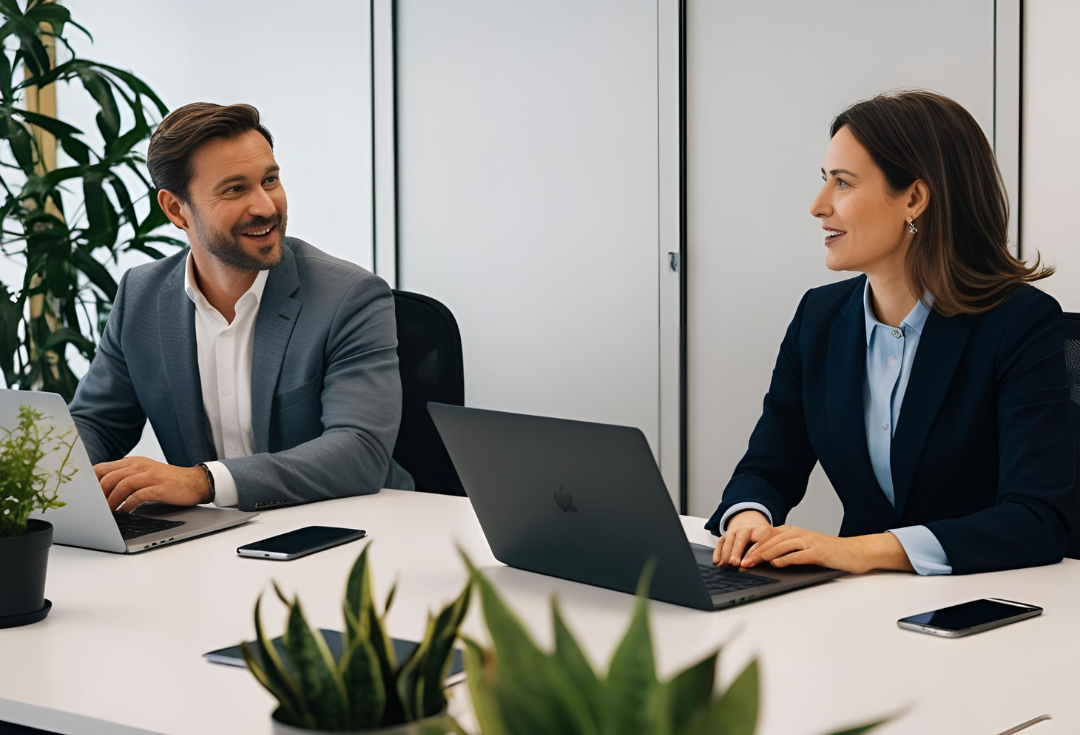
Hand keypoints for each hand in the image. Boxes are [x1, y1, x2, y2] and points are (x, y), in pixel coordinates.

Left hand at [95, 457, 211, 512]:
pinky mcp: (159, 487)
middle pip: (109, 477)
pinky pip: (139, 495)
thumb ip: (125, 477)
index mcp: (133, 462)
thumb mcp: (143, 474)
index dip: (89, 482)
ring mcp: (150, 475)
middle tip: (93, 508)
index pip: (102, 468)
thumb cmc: (167, 482)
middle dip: (98, 494)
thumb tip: (100, 491)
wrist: (195, 482)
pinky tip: (125, 512)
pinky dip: (128, 505)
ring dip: (111, 501)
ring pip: (122, 485)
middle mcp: (140, 465)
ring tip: (106, 513)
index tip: (82, 496)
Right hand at [713, 510, 773, 567]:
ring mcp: (734, 531)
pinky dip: (717, 553)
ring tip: (725, 566)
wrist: (751, 527)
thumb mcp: (768, 545)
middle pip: (741, 540)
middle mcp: (746, 528)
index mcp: (761, 530)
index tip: (749, 564)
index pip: (759, 541)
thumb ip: (765, 554)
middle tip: (734, 564)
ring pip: (729, 541)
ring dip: (726, 554)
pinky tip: (717, 562)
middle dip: (737, 552)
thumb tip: (760, 568)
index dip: (754, 553)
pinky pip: (720, 543)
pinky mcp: (725, 535)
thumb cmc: (762, 542)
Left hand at [740, 525, 912, 574]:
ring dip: (765, 555)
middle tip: (741, 563)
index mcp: (794, 531)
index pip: (767, 536)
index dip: (752, 546)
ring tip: (753, 563)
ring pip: (782, 546)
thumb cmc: (829, 551)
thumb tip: (765, 559)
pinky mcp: (819, 552)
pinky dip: (786, 559)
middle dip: (754, 552)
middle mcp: (800, 533)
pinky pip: (799, 555)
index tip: (739, 556)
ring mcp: (809, 541)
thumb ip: (786, 549)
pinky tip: (776, 564)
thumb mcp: (804, 547)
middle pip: (771, 541)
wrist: (855, 552)